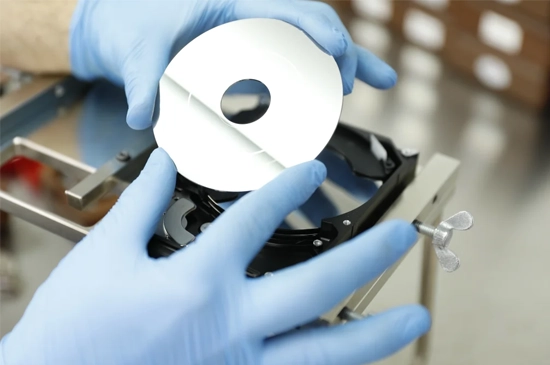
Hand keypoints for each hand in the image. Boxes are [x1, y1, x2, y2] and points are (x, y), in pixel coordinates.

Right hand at [0, 149, 428, 364]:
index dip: (287, 187)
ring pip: (324, 354)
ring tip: (416, 320)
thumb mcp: (105, 255)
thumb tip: (162, 160)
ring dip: (375, 335)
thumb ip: (142, 203)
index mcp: (197, 283)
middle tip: (403, 235)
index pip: (255, 221)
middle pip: (317, 288)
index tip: (313, 169)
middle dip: (366, 257)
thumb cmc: (73, 328)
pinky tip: (357, 364)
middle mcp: (230, 326)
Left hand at [69, 0, 397, 129]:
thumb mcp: (139, 48)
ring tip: (379, 82)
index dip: (320, 31)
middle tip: (354, 85)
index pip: (289, 10)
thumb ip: (142, 81)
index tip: (340, 56)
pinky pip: (295, 54)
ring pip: (312, 39)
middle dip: (344, 51)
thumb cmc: (131, 23)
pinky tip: (340, 88)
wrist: (120, 22)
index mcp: (231, 2)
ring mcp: (254, 31)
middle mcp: (250, 13)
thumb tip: (146, 116)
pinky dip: (322, 70)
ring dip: (348, 59)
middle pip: (313, 23)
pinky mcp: (253, 49)